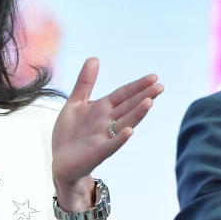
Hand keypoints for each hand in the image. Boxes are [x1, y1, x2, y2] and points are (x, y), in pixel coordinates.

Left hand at [51, 58, 161, 191]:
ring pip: (124, 123)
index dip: (137, 86)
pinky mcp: (97, 153)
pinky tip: (130, 131)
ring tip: (149, 102)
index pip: (123, 94)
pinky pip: (111, 145)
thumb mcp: (75, 103)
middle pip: (128, 107)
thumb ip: (85, 82)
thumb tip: (94, 58)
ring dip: (137, 114)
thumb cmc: (70, 133)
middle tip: (160, 87)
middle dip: (143, 97)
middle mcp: (107, 121)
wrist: (60, 161)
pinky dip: (120, 138)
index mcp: (103, 108)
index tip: (154, 77)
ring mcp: (104, 137)